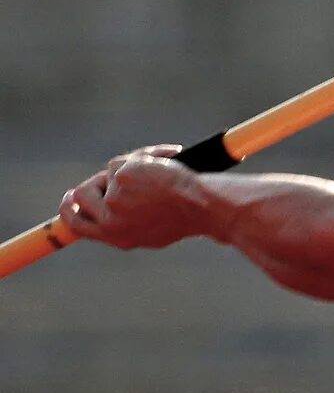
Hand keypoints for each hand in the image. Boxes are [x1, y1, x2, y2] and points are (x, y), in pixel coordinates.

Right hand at [57, 146, 214, 249]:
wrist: (206, 207)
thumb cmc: (188, 217)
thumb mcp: (151, 230)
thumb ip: (125, 222)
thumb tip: (105, 208)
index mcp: (117, 236)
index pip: (77, 225)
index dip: (70, 210)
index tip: (69, 200)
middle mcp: (110, 221)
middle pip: (78, 197)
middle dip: (91, 184)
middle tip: (109, 176)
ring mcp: (114, 198)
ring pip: (105, 174)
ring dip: (125, 169)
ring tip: (155, 172)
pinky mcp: (122, 177)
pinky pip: (124, 161)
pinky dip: (146, 157)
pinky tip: (169, 162)